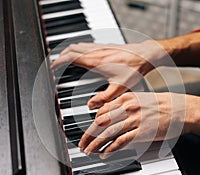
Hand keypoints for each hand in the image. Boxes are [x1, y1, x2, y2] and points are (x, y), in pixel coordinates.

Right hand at [51, 41, 168, 108]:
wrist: (146, 55)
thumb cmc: (134, 70)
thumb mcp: (119, 88)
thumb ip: (104, 98)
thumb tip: (90, 106)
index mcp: (95, 62)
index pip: (70, 57)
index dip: (59, 61)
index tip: (53, 66)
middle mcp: (96, 52)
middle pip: (71, 49)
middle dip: (60, 55)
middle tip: (56, 63)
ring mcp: (101, 47)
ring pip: (78, 45)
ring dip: (69, 50)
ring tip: (65, 58)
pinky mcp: (106, 46)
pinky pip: (87, 44)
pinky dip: (79, 48)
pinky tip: (83, 54)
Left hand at [78, 92, 199, 157]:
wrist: (181, 109)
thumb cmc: (163, 104)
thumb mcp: (141, 99)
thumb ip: (125, 105)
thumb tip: (111, 114)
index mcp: (126, 98)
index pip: (102, 110)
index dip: (92, 122)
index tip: (88, 130)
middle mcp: (128, 107)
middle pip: (101, 122)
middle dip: (88, 134)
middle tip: (82, 143)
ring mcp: (134, 119)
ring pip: (108, 132)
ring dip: (96, 143)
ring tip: (89, 150)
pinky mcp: (142, 132)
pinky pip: (121, 141)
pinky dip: (110, 149)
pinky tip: (105, 154)